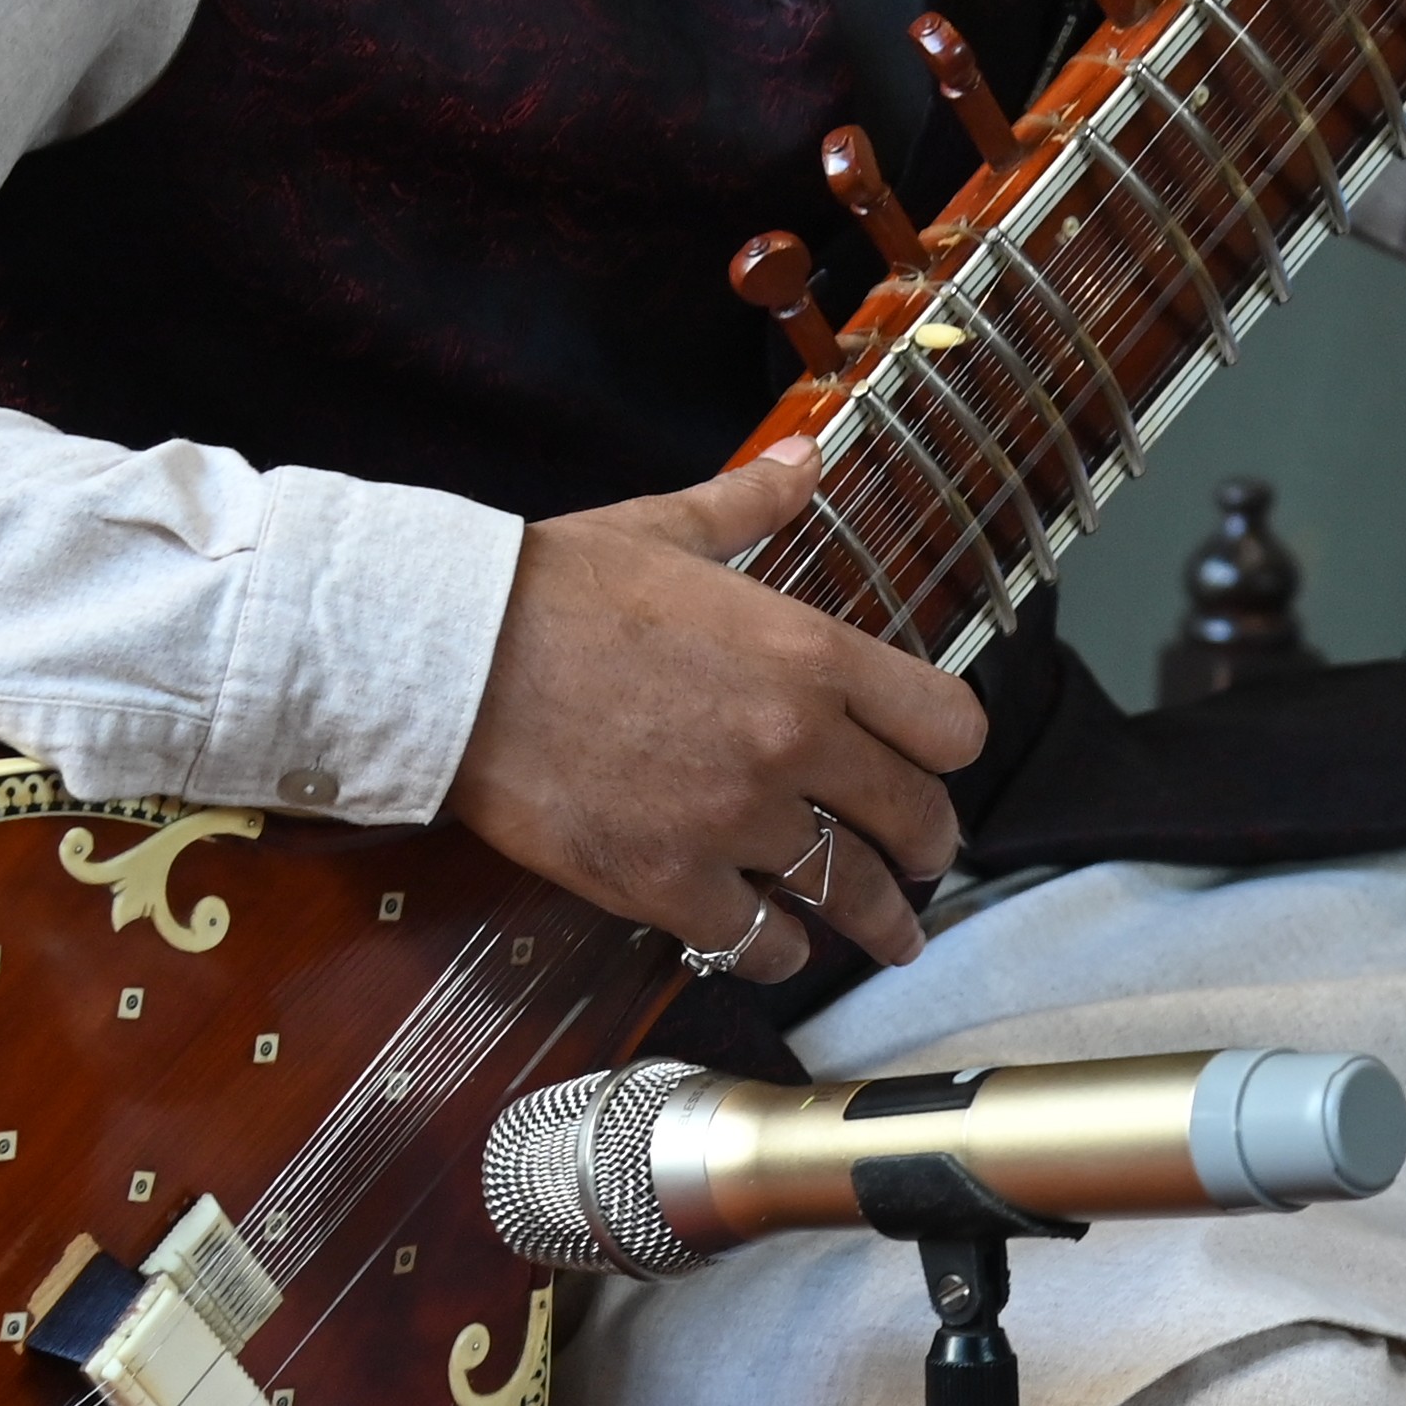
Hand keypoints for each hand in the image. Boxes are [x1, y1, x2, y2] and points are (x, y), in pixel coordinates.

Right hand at [440, 429, 981, 978]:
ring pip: (845, 894)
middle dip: (926, 848)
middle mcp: (793, 744)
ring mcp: (734, 823)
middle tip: (923, 863)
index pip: (947, 724)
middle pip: (913, 821)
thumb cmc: (554, 587)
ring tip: (891, 938)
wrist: (453, 659)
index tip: (942, 764)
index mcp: (810, 654)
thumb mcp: (668, 526)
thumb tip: (806, 453)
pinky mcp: (667, 884)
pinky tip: (778, 949)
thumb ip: (754, 500)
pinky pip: (756, 944)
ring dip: (874, 922)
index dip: (952, 749)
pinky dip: (775, 953)